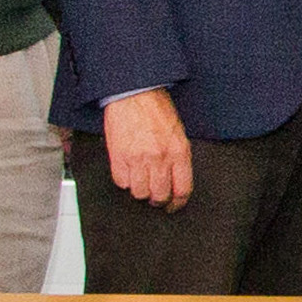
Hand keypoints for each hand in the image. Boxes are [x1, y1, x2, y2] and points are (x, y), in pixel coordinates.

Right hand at [99, 88, 196, 210]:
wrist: (134, 94)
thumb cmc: (157, 110)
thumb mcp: (178, 133)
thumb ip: (178, 157)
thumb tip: (176, 180)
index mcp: (179, 152)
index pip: (182, 189)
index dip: (177, 203)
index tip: (173, 206)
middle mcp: (160, 158)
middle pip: (160, 195)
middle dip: (158, 200)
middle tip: (156, 197)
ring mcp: (138, 159)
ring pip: (139, 192)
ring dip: (140, 190)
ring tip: (141, 181)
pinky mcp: (119, 157)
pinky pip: (121, 182)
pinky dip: (124, 180)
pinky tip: (128, 171)